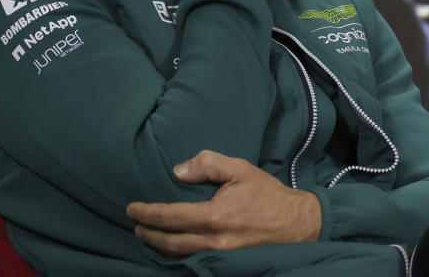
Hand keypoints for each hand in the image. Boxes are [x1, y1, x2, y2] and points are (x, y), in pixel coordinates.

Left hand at [127, 150, 321, 256]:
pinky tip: (173, 248)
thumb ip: (208, 164)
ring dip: (159, 247)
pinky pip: (193, 262)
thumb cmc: (267, 194)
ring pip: (179, 255)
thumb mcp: (240, 169)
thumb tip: (178, 171)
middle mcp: (213, 240)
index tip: (132, 208)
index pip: (169, 217)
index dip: (147, 213)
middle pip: (168, 242)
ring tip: (149, 237)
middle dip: (148, 234)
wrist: (296, 222)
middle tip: (137, 225)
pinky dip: (177, 256)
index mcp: (214, 215)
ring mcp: (219, 256)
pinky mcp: (225, 263)